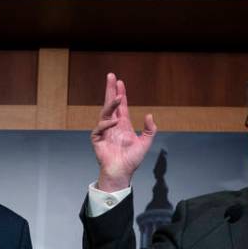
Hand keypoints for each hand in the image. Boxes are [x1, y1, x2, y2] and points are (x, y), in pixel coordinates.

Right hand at [92, 73, 156, 191]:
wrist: (122, 172)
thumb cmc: (131, 160)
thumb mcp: (145, 143)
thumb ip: (150, 129)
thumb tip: (149, 114)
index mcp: (123, 124)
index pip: (122, 106)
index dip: (121, 94)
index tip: (121, 82)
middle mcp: (113, 125)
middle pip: (111, 103)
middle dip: (111, 90)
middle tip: (111, 76)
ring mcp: (104, 131)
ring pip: (105, 112)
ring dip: (112, 103)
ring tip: (118, 96)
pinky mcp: (97, 139)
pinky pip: (100, 127)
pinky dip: (107, 123)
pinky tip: (114, 121)